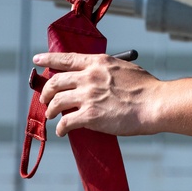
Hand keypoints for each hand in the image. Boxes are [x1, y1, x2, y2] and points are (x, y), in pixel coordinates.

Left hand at [33, 52, 157, 136]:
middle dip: (46, 91)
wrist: (155, 104)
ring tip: (52, 115)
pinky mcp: (90, 116)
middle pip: (55, 81)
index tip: (37, 59)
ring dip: (50, 110)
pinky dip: (61, 128)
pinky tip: (63, 132)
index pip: (66, 58)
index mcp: (98, 62)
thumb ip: (107, 69)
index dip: (48, 59)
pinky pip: (66, 123)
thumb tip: (98, 75)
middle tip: (45, 98)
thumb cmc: (146, 87)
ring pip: (56, 102)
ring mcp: (88, 96)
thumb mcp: (124, 68)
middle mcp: (89, 77)